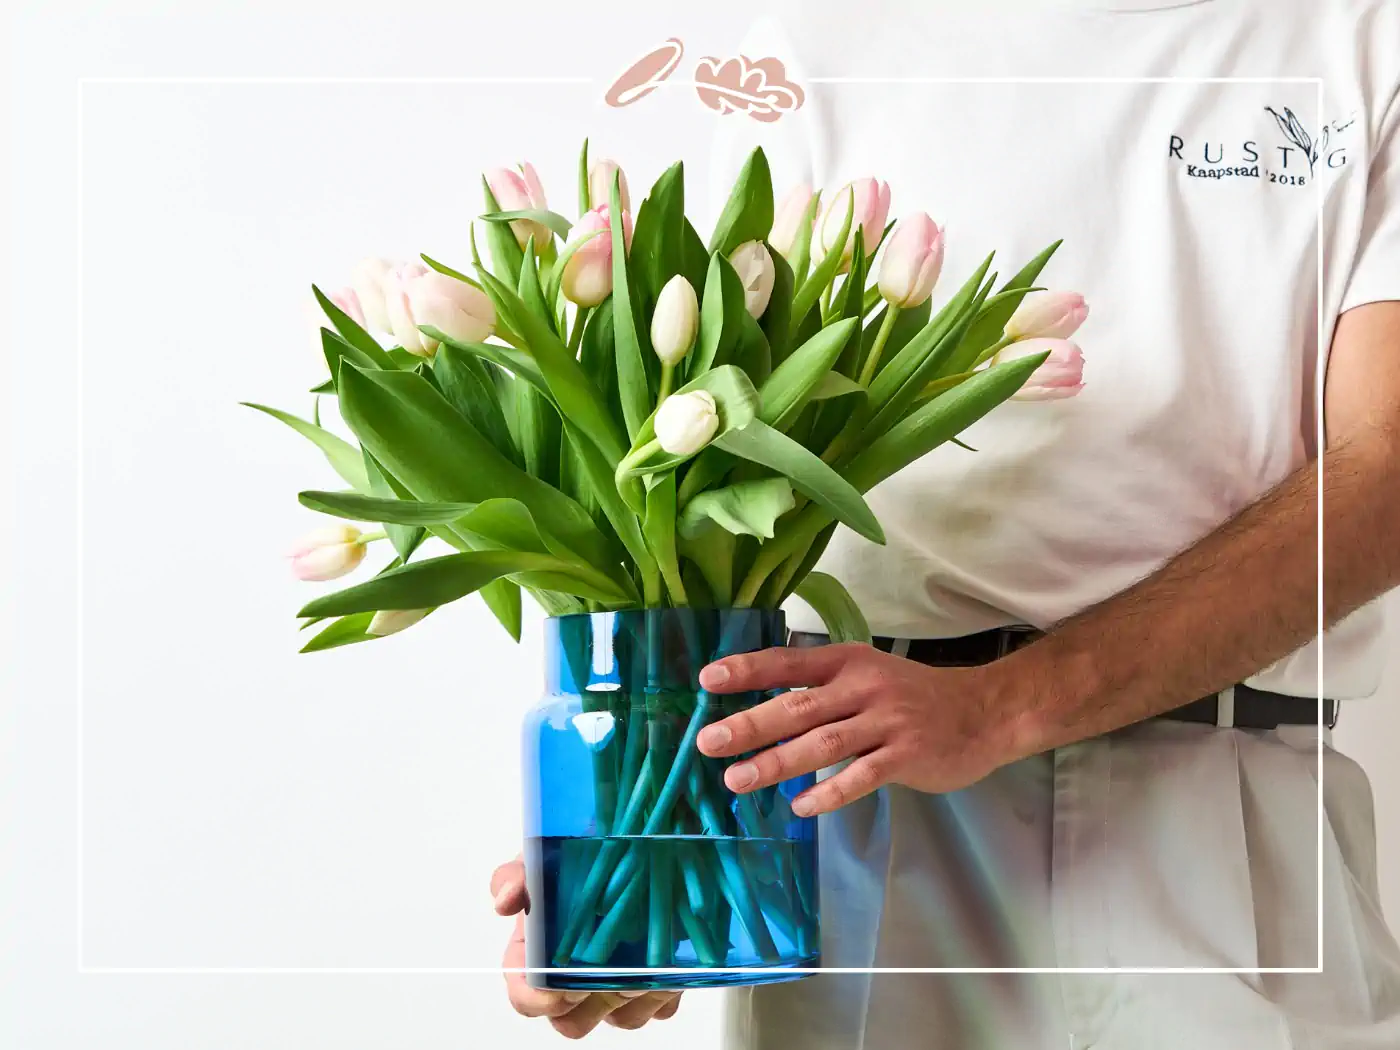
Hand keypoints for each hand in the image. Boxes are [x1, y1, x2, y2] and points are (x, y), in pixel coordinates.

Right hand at [491, 857, 681, 1037]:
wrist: (645, 851)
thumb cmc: (585, 859)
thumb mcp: (547, 858)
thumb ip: (518, 876)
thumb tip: (504, 901)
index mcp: (542, 956)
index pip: (526, 997)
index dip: (536, 999)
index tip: (555, 984)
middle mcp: (578, 980)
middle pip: (571, 1022)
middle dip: (586, 1003)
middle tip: (599, 972)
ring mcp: (618, 988)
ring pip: (621, 1019)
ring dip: (630, 992)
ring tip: (640, 957)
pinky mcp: (658, 987)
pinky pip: (660, 1007)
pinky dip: (665, 986)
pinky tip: (665, 957)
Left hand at [695, 643, 1025, 815]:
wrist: (983, 713)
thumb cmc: (912, 696)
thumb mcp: (868, 674)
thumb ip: (822, 687)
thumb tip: (762, 709)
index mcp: (848, 662)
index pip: (789, 663)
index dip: (749, 670)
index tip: (708, 680)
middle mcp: (864, 688)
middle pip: (799, 707)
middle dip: (751, 725)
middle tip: (708, 742)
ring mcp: (887, 723)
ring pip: (823, 744)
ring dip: (777, 764)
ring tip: (737, 780)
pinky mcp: (906, 757)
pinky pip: (861, 778)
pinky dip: (828, 792)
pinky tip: (800, 807)